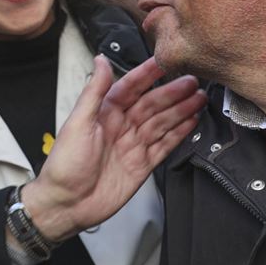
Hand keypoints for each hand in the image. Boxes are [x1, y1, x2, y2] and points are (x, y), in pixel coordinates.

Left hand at [24, 57, 204, 240]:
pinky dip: (179, 134)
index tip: (166, 61)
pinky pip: (165, 145)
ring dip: (181, 110)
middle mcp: (121, 126)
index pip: (130, 87)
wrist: (67, 204)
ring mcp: (133, 145)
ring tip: (201, 98)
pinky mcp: (142, 165)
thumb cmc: (64, 165)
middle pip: (152, 104)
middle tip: (193, 81)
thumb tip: (100, 60)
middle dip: (173, 92)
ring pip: (162, 123)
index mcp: (104, 112)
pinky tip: (192, 122)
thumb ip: (93, 92)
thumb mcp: (77, 123)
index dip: (148, 74)